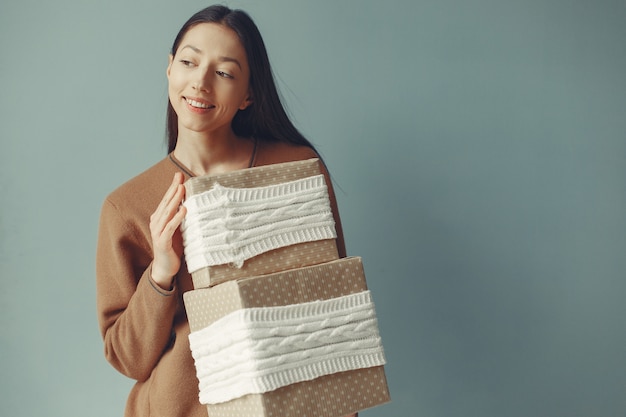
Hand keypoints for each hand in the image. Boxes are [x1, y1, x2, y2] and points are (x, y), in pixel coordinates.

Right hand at [150, 172, 186, 288]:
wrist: (165, 268)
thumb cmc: (173, 247)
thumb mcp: (178, 229)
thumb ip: (181, 217)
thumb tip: (192, 203)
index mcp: (159, 218)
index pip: (166, 200)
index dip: (172, 187)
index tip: (179, 175)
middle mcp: (156, 222)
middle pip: (166, 203)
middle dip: (173, 188)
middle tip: (179, 176)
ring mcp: (158, 232)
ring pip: (167, 212)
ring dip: (174, 200)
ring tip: (182, 189)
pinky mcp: (162, 242)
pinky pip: (170, 228)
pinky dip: (177, 218)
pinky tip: (184, 210)